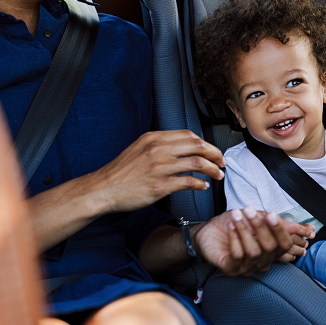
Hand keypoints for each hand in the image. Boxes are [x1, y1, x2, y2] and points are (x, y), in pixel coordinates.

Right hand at [88, 130, 224, 214]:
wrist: (103, 189)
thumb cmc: (121, 172)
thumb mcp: (139, 148)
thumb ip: (159, 145)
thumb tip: (181, 147)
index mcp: (154, 138)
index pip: (189, 135)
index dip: (206, 143)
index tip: (212, 151)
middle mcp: (158, 150)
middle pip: (197, 146)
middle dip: (215, 154)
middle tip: (222, 162)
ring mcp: (160, 168)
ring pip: (197, 163)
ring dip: (212, 169)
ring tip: (218, 175)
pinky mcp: (160, 186)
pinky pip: (188, 182)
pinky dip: (200, 184)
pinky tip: (204, 186)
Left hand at [194, 206, 313, 276]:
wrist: (206, 232)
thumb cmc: (231, 225)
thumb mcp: (254, 219)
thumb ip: (272, 222)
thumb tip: (295, 224)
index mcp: (270, 251)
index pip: (284, 245)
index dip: (281, 231)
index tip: (272, 215)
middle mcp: (261, 262)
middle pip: (270, 248)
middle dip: (261, 227)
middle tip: (250, 210)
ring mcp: (246, 268)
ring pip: (254, 251)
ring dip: (245, 230)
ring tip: (236, 215)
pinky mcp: (231, 269)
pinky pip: (238, 256)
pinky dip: (235, 238)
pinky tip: (230, 226)